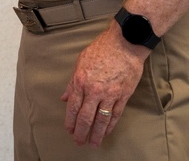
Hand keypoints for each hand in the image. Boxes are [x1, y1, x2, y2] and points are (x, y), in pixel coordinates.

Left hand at [60, 26, 146, 147]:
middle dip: (81, 132)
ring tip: (93, 143)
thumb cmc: (101, 49)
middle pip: (85, 117)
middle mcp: (94, 90)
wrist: (124, 44)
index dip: (70, 121)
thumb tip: (64, 98)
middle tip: (79, 142)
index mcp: (80, 81)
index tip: (69, 130)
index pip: (72, 107)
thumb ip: (72, 82)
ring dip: (96, 134)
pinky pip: (115, 115)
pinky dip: (110, 125)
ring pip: (101, 120)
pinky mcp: (123, 95)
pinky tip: (106, 132)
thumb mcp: (80, 62)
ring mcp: (109, 94)